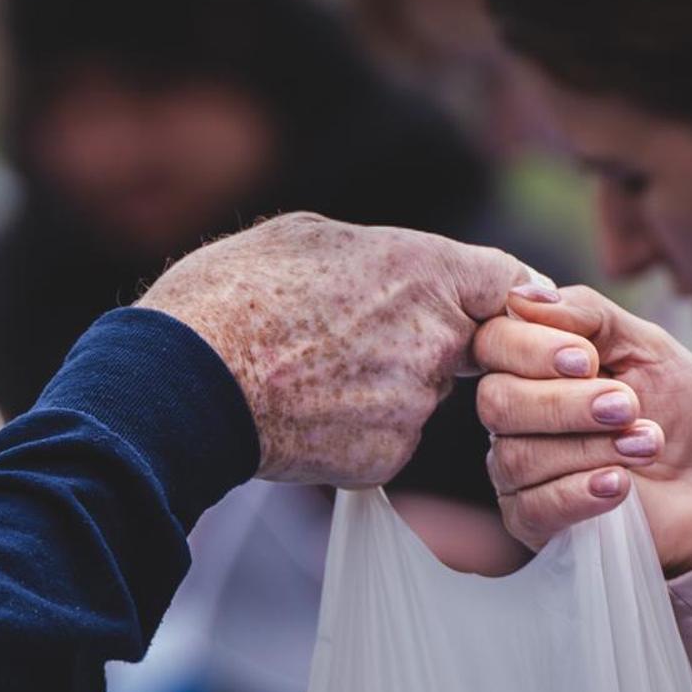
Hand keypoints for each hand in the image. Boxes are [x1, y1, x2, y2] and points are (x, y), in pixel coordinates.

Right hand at [139, 213, 534, 486]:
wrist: (183, 383)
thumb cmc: (229, 297)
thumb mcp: (304, 236)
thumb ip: (374, 252)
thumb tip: (389, 262)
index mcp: (421, 271)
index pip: (508, 281)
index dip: (502, 295)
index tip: (492, 306)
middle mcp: (434, 338)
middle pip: (468, 343)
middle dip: (433, 343)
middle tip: (363, 341)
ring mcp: (415, 403)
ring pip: (424, 394)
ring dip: (390, 387)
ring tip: (317, 373)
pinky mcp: (391, 455)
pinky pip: (392, 438)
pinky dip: (362, 430)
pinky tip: (311, 412)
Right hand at [474, 285, 691, 574]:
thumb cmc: (683, 406)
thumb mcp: (647, 344)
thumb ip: (588, 315)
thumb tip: (521, 297)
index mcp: (534, 362)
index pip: (492, 344)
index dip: (530, 349)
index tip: (587, 359)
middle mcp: (517, 414)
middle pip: (498, 404)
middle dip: (566, 404)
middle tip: (627, 405)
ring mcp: (521, 470)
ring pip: (518, 457)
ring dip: (590, 447)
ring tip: (647, 443)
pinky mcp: (538, 522)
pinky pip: (532, 508)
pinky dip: (579, 492)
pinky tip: (620, 484)